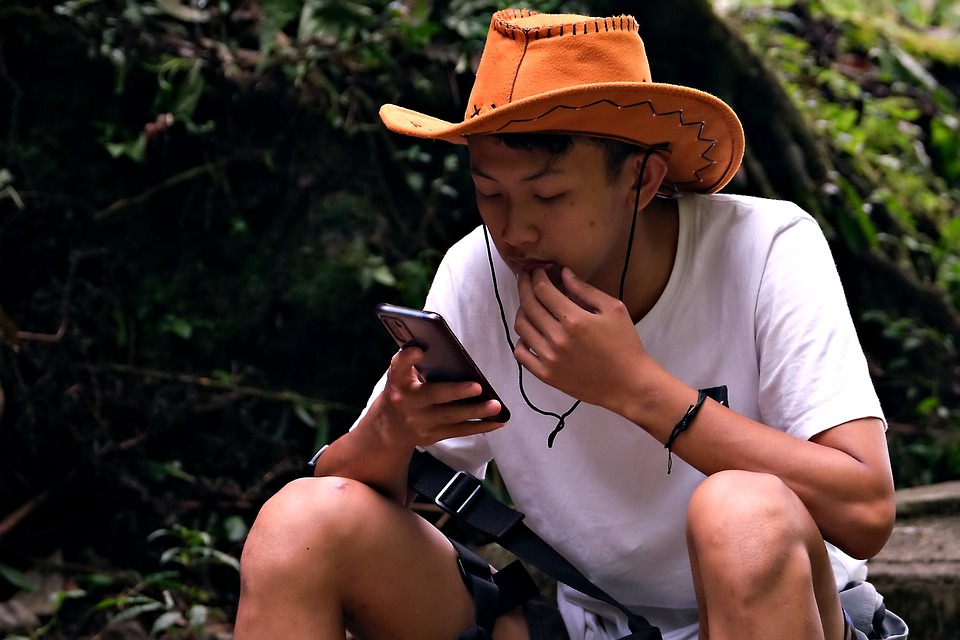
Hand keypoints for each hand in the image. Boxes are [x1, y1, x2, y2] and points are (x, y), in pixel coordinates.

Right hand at [372, 346, 505, 448]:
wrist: (389, 426)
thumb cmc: (404, 389)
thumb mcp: (402, 374)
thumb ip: (417, 361)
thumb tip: (445, 347)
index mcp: (398, 380)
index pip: (399, 366)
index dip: (408, 357)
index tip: (419, 349)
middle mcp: (406, 402)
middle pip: (433, 395)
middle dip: (456, 392)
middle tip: (478, 386)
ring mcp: (419, 421)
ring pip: (451, 416)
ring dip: (476, 411)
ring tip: (496, 405)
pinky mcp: (431, 435)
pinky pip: (459, 431)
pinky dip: (480, 426)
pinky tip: (498, 421)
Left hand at [514, 267, 650, 409]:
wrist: (629, 384)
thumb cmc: (625, 345)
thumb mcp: (613, 310)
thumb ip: (585, 290)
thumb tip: (563, 273)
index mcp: (574, 320)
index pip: (543, 290)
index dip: (536, 276)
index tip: (537, 270)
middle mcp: (557, 338)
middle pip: (528, 305)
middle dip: (524, 287)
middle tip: (525, 279)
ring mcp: (549, 359)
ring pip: (521, 327)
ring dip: (521, 310)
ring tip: (528, 304)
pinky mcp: (546, 376)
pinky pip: (521, 354)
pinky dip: (520, 340)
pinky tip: (529, 333)